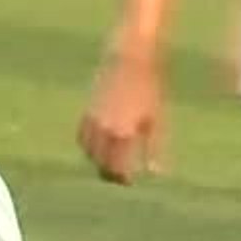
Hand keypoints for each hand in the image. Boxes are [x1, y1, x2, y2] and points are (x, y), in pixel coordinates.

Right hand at [78, 45, 166, 184]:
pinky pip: (82, 137)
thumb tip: (155, 173)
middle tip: (121, 177)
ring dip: (98, 161)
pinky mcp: (86, 111)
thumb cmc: (150, 87)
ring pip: (89, 152)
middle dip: (110, 172)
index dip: (123, 179)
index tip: (130, 182)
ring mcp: (92, 121)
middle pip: (101, 163)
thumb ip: (154, 148)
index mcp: (122, 135)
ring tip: (110, 163)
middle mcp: (103, 131)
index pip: (117, 168)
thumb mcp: (158, 119)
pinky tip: (99, 146)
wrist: (129, 59)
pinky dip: (89, 146)